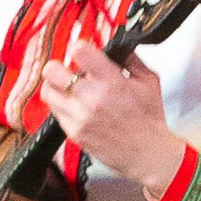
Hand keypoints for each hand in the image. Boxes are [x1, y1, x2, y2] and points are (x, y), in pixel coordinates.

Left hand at [37, 37, 188, 197]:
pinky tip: (75, 106)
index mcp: (112, 82)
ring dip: (56, 86)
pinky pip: (55, 113)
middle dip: (59, 66)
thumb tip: (117, 46)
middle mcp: (92, 98)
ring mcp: (81, 117)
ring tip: (68, 88)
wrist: (151, 155)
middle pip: (53, 71)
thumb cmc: (151, 121)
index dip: (79, 48)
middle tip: (67, 70)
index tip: (83, 52)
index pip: (79, 51)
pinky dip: (62, 106)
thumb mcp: (149, 82)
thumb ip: (131, 59)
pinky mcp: (75, 133)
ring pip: (48, 92)